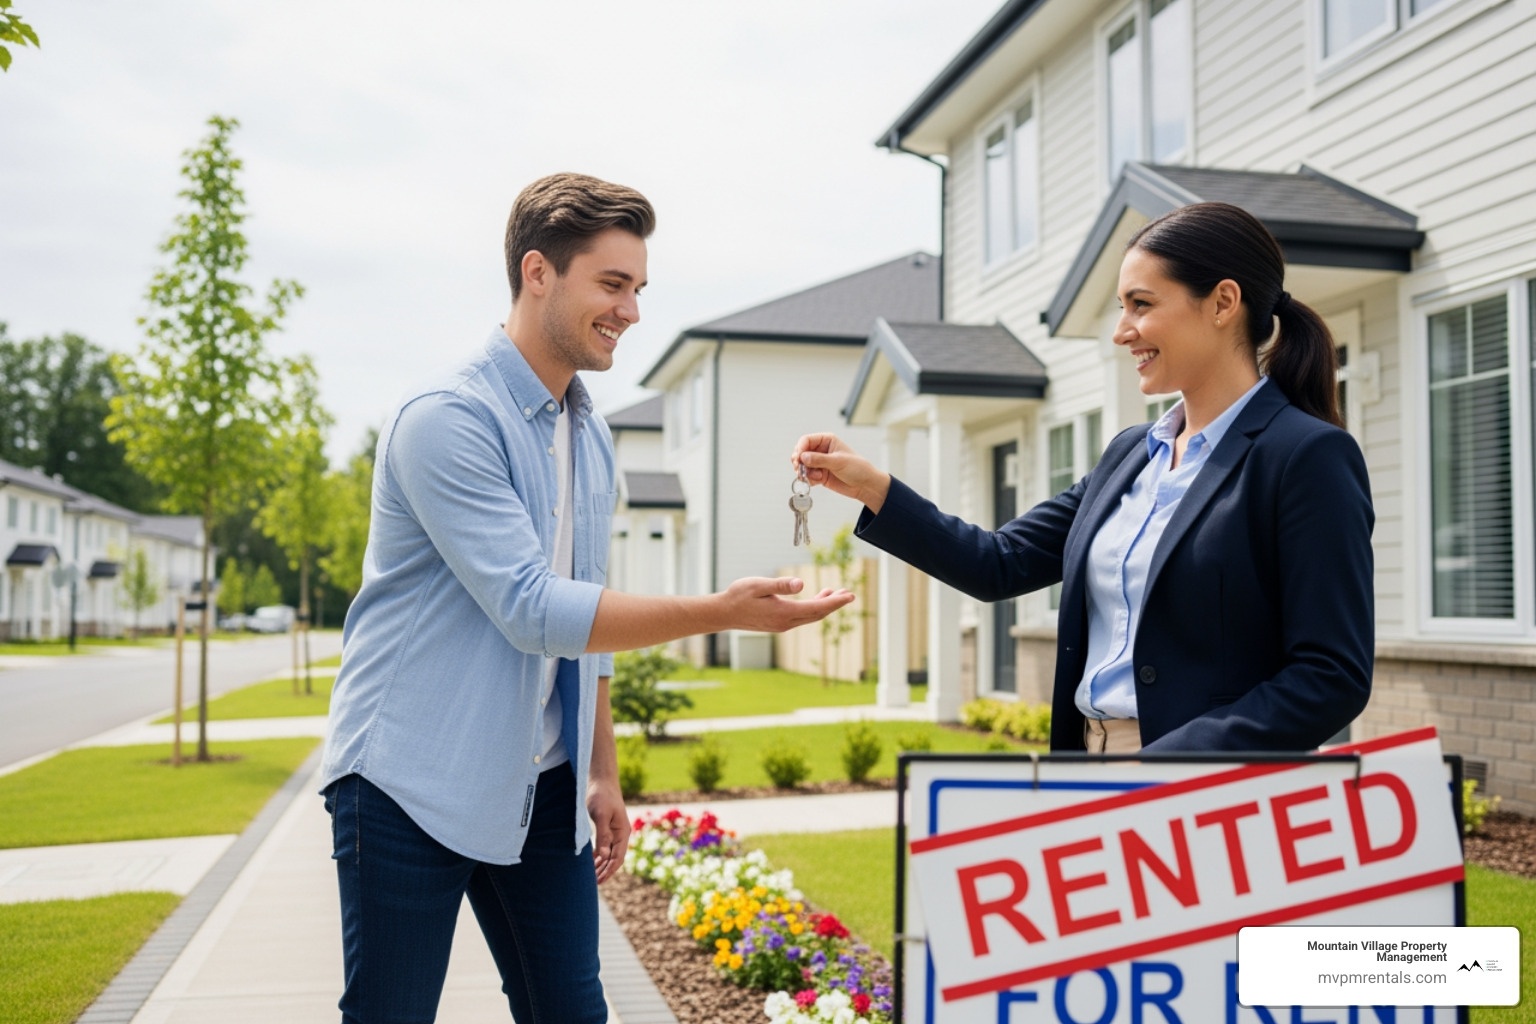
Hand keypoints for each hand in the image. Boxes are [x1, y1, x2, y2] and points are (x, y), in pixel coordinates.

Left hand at [586, 776, 629, 884]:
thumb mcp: (601, 815)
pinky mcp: (606, 827)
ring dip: (601, 865)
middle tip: (593, 884)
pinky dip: (598, 856)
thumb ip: (602, 835)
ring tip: (591, 876)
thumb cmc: (601, 795)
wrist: (601, 780)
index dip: (609, 870)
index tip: (599, 881)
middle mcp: (620, 833)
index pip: (618, 857)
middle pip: (614, 858)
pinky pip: (604, 846)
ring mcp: (614, 831)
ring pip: (609, 853)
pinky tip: (590, 862)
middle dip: (605, 871)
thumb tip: (603, 855)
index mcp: (623, 832)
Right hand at [719, 576, 855, 631]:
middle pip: (817, 614)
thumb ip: (780, 585)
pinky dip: (813, 608)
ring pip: (810, 616)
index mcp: (784, 612)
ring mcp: (782, 625)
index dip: (835, 602)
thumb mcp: (758, 585)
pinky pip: (802, 617)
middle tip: (850, 594)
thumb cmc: (739, 596)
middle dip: (835, 604)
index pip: (816, 608)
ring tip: (837, 594)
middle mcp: (786, 622)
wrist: (724, 613)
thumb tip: (801, 584)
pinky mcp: (778, 624)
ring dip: (825, 606)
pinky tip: (817, 598)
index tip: (850, 596)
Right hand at [791, 433, 891, 513]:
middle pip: (800, 452)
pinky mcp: (819, 474)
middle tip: (800, 468)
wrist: (865, 485)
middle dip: (799, 461)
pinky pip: (806, 476)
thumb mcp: (838, 462)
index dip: (800, 448)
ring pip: (802, 465)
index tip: (799, 458)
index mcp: (827, 440)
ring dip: (804, 472)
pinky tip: (817, 481)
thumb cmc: (858, 468)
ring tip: (814, 476)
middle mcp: (821, 450)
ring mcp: (819, 463)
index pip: (806, 440)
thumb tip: (803, 457)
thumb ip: (819, 459)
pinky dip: (808, 479)